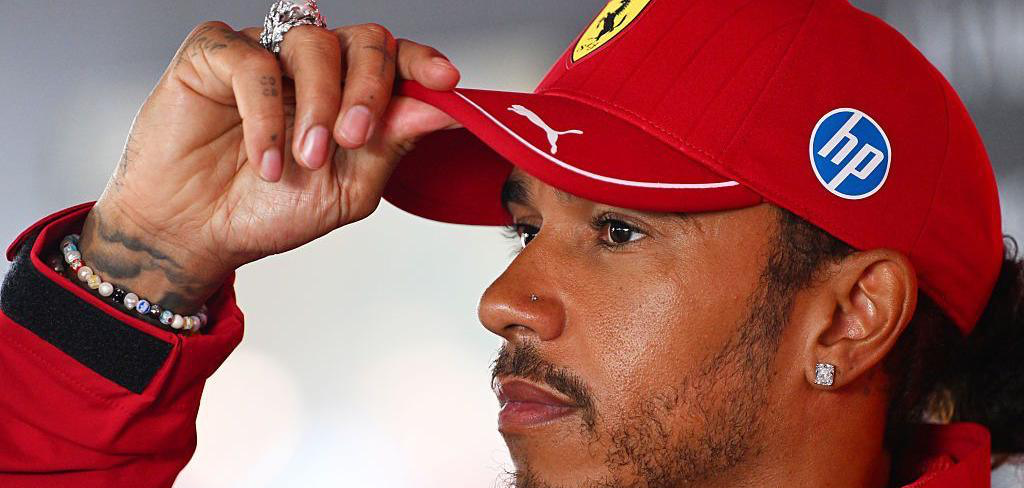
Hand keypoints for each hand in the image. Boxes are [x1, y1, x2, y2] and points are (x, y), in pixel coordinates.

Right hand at [78, 21, 459, 312]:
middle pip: (364, 39)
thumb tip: (444, 109)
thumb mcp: (348, 188)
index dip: (422, 62)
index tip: (444, 81)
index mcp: (349, 92)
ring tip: (305, 159)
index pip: (395, 58)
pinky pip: (254, 62)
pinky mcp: (213, 54)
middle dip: (368, 88)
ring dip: (317, 105)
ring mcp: (265, 54)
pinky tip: (267, 159)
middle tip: (353, 138)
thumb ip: (392, 143)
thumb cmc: (269, 209)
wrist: (196, 234)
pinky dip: (266, 115)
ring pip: (313, 43)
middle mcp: (312, 66)